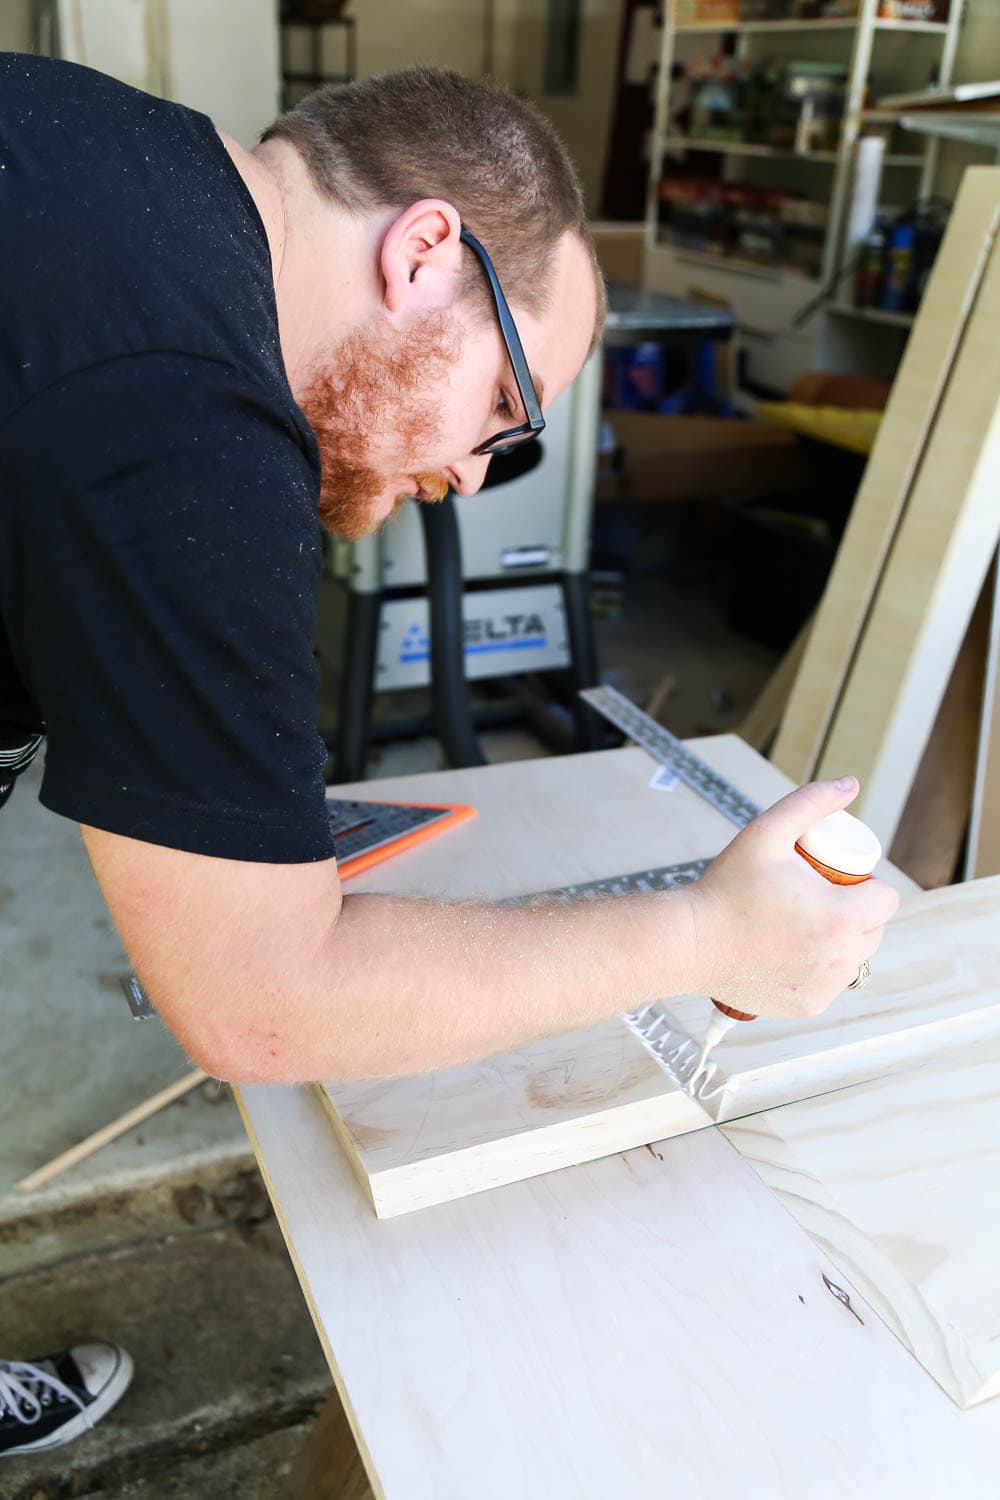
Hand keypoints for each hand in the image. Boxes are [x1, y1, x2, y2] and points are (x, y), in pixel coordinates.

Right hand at [683, 778, 899, 1020]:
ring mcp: (825, 987)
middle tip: (820, 898)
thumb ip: (811, 803)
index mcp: (841, 918)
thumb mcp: (765, 833)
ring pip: (854, 959)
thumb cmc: (726, 889)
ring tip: (807, 924)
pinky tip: (794, 953)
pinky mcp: (808, 1005)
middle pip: (874, 930)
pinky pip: (829, 983)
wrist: (689, 943)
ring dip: (842, 942)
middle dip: (857, 912)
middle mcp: (841, 959)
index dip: (869, 886)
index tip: (843, 881)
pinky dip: (819, 969)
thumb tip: (849, 785)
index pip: (887, 900)